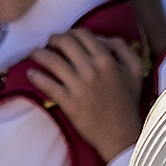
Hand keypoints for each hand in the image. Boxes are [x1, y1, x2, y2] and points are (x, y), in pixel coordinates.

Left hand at [25, 31, 146, 161]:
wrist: (121, 133)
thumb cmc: (127, 102)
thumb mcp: (134, 69)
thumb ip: (122, 48)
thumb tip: (101, 38)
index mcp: (106, 59)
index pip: (82, 34)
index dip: (71, 32)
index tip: (66, 37)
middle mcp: (91, 69)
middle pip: (65, 43)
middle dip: (53, 39)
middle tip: (49, 42)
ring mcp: (78, 85)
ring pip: (52, 61)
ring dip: (39, 54)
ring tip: (34, 54)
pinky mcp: (68, 102)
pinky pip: (47, 84)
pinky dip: (35, 76)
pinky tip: (31, 74)